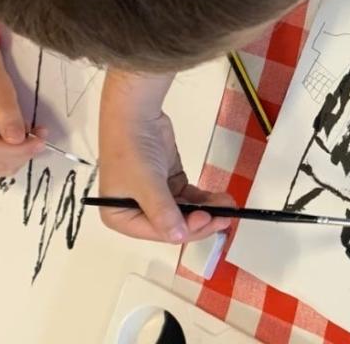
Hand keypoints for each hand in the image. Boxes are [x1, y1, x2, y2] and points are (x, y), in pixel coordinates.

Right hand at [98, 71, 233, 243]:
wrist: (136, 113)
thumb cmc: (133, 151)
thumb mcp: (147, 184)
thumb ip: (164, 212)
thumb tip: (178, 237)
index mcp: (120, 217)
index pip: (157, 232)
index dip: (185, 229)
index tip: (208, 219)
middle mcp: (136, 211)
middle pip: (173, 224)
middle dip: (200, 221)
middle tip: (225, 217)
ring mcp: (155, 196)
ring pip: (184, 211)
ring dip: (206, 210)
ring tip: (229, 205)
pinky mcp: (169, 181)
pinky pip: (188, 197)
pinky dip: (204, 199)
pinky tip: (220, 198)